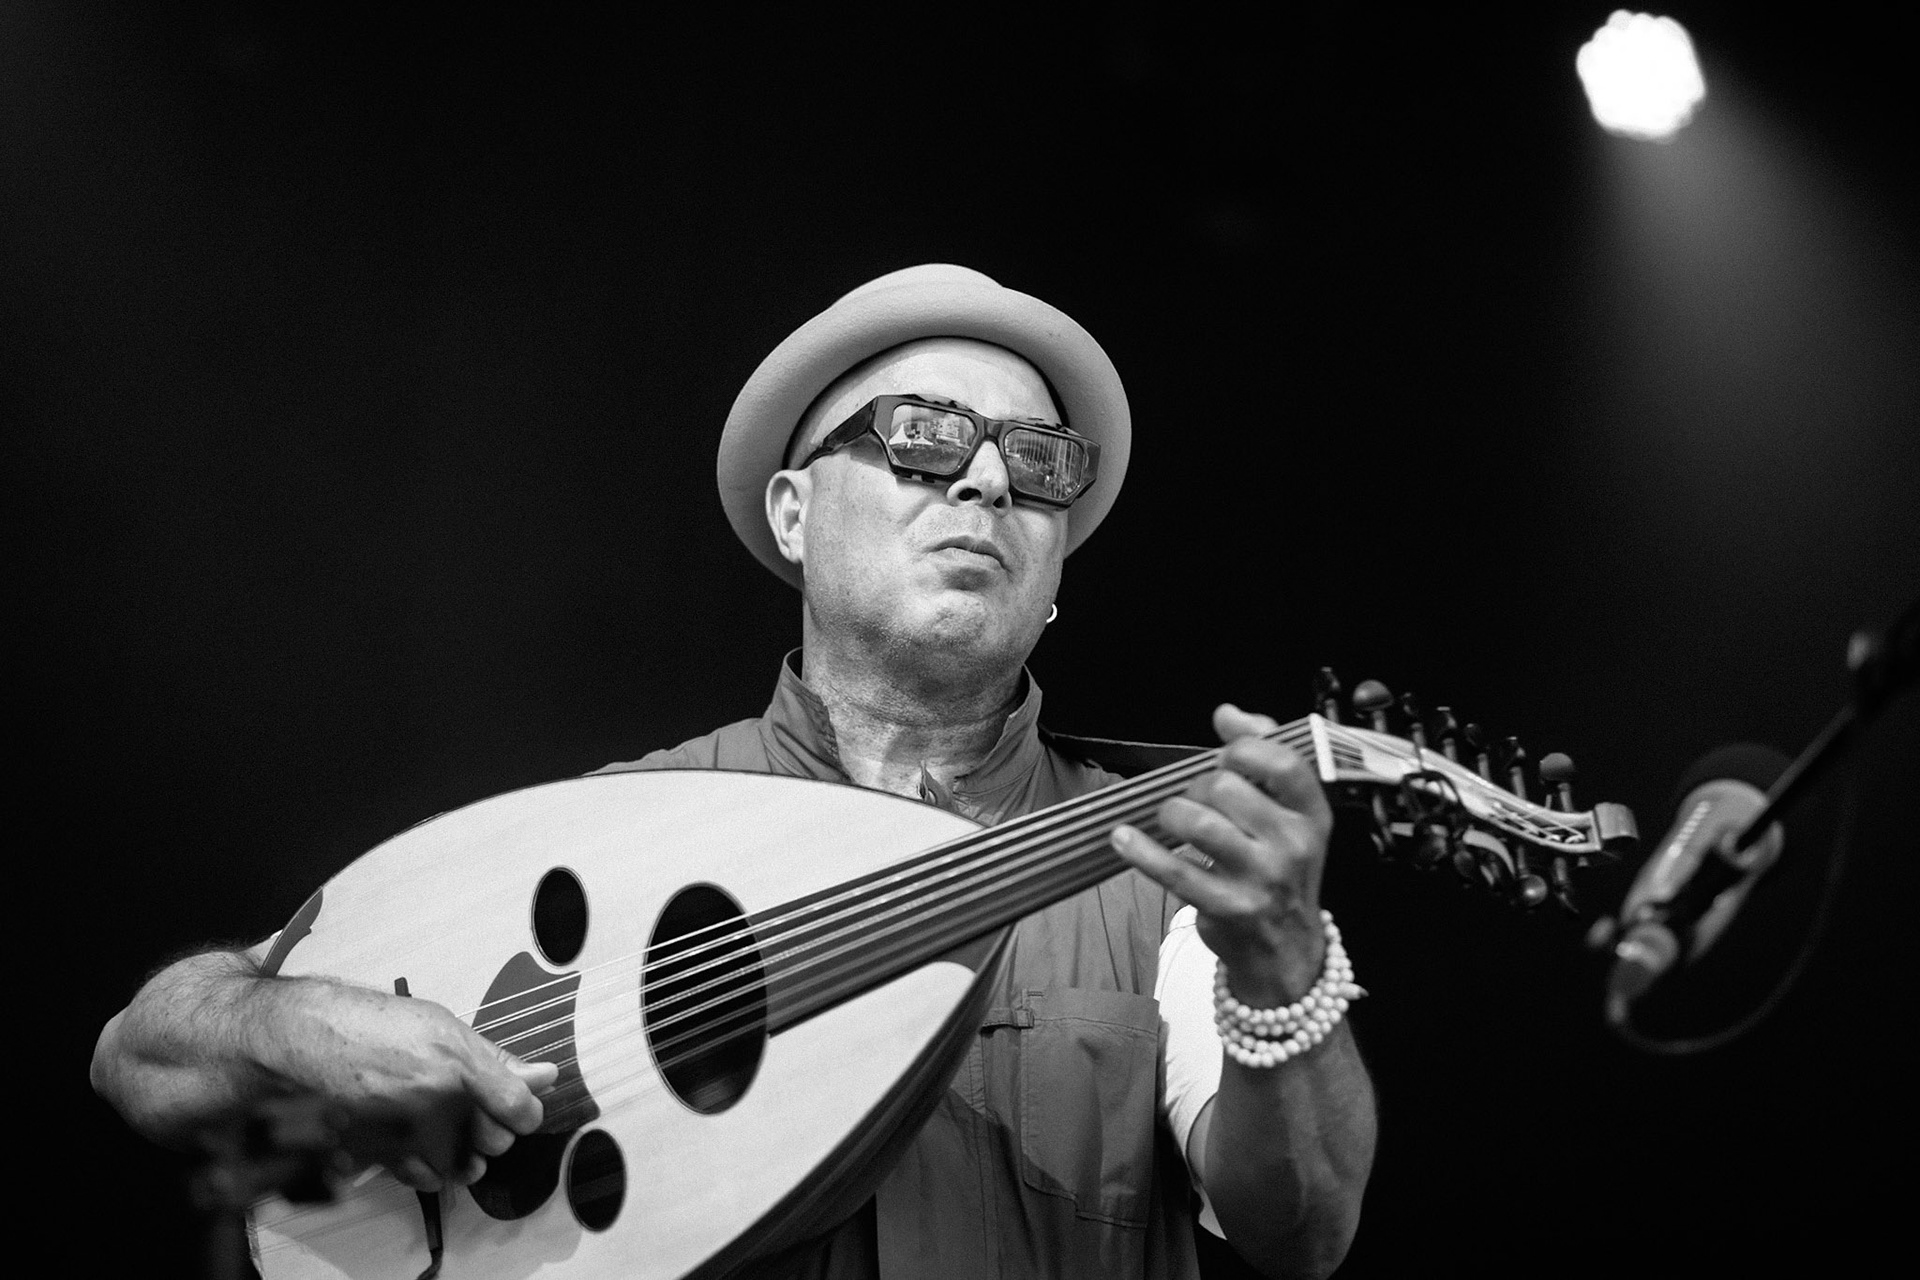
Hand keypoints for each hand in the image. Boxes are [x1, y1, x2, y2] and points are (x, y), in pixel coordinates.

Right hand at [264, 979, 560, 1191]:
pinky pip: (425, 1177)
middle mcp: (433, 1103)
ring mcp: (404, 1133)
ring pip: (463, 1165)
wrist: (309, 1037)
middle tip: (477, 1107)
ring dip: (466, 1151)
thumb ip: (496, 1059)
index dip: (526, 1110)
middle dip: (494, 1127)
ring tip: (452, 1125)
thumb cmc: (374, 1024)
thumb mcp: (444, 1027)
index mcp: (457, 1064)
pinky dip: (432, 1166)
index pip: (520, 1110)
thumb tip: (544, 1075)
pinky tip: (424, 1142)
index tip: (519, 1105)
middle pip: (496, 1141)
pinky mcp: (378, 1154)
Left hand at [1110, 704, 1334, 1004]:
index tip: (1224, 754)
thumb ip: (1264, 755)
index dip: (1244, 747)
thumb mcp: (1289, 815)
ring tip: (1173, 822)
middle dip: (1199, 787)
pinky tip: (1122, 837)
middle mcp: (1293, 845)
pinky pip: (1174, 870)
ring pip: (1198, 822)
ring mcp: (1261, 879)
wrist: (1287, 949)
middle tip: (1199, 803)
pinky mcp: (1228, 908)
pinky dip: (1140, 850)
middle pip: (1226, 787)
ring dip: (1172, 814)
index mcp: (1312, 815)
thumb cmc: (1279, 869)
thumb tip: (1227, 713)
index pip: (1282, 762)